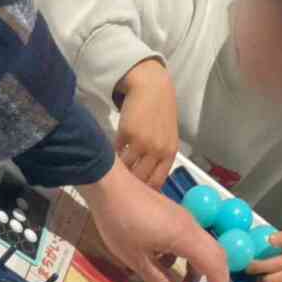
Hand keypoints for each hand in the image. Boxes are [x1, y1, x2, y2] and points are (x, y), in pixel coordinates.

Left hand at [80, 158, 228, 281]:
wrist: (108, 184)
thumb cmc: (120, 223)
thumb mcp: (136, 260)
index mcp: (187, 239)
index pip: (216, 268)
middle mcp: (192, 228)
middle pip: (216, 257)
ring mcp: (184, 219)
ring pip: (203, 248)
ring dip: (197, 270)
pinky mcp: (174, 216)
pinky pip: (190, 240)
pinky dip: (185, 257)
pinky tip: (164, 264)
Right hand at [115, 59, 178, 190]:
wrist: (152, 87)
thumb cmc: (160, 112)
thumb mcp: (167, 137)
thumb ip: (160, 157)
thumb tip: (148, 181)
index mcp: (169, 153)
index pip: (156, 182)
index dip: (145, 192)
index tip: (137, 195)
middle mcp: (157, 150)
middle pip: (141, 179)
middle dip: (132, 185)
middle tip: (122, 188)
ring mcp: (142, 143)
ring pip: (128, 169)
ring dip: (121, 172)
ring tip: (115, 176)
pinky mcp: (127, 134)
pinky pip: (118, 153)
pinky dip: (115, 157)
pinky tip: (113, 158)